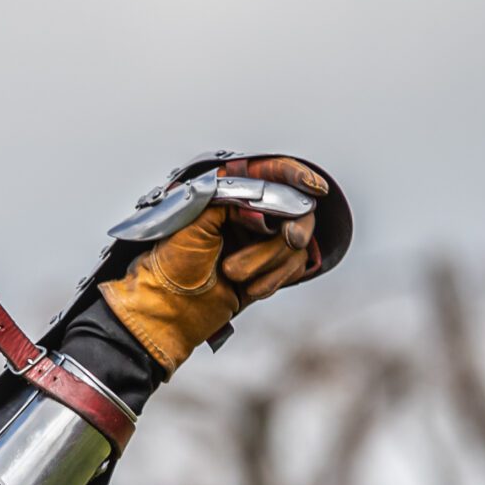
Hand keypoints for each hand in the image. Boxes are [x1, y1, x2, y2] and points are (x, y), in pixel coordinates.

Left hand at [101, 155, 331, 371]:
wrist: (170, 310)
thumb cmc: (173, 266)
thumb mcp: (194, 223)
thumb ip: (228, 200)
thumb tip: (260, 202)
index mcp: (228, 196)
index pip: (272, 174)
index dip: (297, 176)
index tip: (314, 187)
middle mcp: (249, 214)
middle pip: (295, 209)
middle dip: (290, 229)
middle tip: (289, 238)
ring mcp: (261, 241)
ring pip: (296, 242)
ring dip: (269, 261)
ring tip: (234, 274)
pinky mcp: (270, 268)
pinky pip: (295, 266)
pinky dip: (274, 278)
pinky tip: (250, 288)